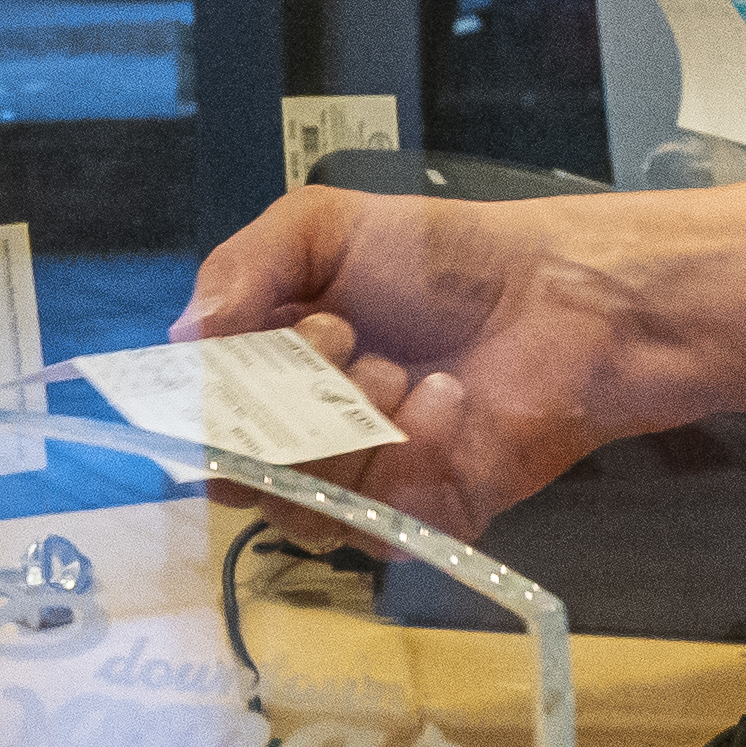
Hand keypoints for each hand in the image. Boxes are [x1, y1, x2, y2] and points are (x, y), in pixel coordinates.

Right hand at [175, 184, 703, 538]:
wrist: (563, 295)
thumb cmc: (446, 256)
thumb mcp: (322, 226)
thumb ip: (239, 268)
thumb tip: (181, 336)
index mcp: (264, 372)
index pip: (196, 421)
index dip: (210, 397)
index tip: (254, 342)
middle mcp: (302, 437)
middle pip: (237, 475)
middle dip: (288, 402)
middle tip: (347, 333)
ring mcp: (361, 484)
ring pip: (300, 507)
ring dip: (351, 425)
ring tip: (404, 366)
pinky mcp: (421, 519)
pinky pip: (380, 520)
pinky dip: (412, 451)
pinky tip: (448, 400)